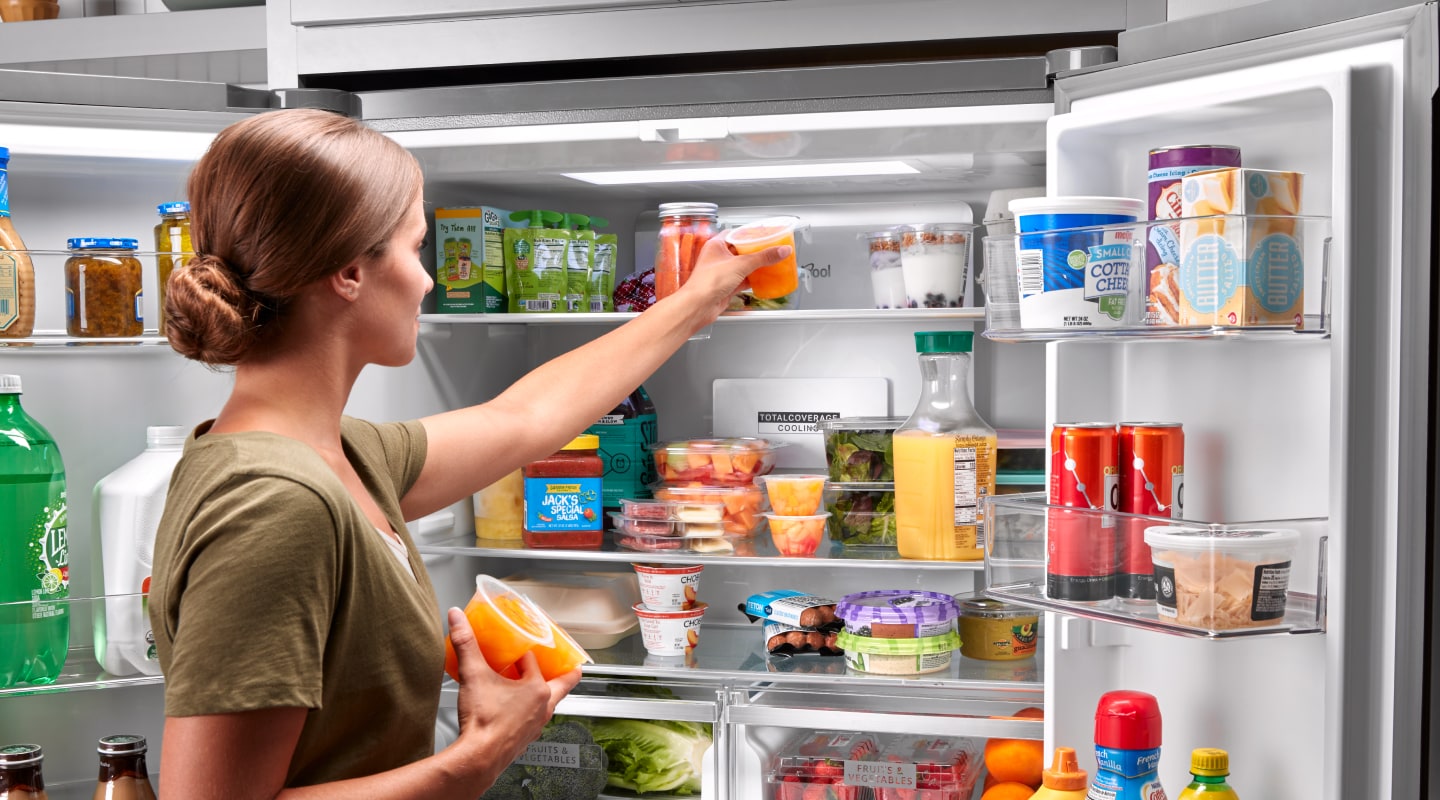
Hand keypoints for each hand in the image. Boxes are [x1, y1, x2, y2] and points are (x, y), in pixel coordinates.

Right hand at [447, 608, 580, 767]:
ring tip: (534, 685)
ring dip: (544, 693)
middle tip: (565, 663)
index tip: (516, 645)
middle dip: (564, 673)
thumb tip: (458, 618)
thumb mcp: (473, 675)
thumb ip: (465, 643)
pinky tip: (513, 711)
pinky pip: (533, 721)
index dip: (523, 651)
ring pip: (549, 704)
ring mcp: (536, 726)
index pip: (534, 661)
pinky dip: (528, 712)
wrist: (477, 758)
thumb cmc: (484, 723)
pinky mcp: (524, 740)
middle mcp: (543, 708)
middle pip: (562, 684)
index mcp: (538, 690)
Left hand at [674, 236, 792, 323]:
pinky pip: (743, 279)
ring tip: (771, 262)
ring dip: (756, 265)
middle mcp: (718, 257)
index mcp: (716, 245)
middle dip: (756, 250)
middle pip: (741, 250)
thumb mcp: (740, 264)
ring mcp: (722, 272)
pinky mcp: (726, 286)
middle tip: (770, 248)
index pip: (736, 234)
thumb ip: (763, 257)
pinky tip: (763, 279)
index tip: (764, 234)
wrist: (699, 306)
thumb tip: (781, 250)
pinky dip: (753, 279)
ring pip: (743, 265)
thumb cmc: (708, 282)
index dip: (750, 233)